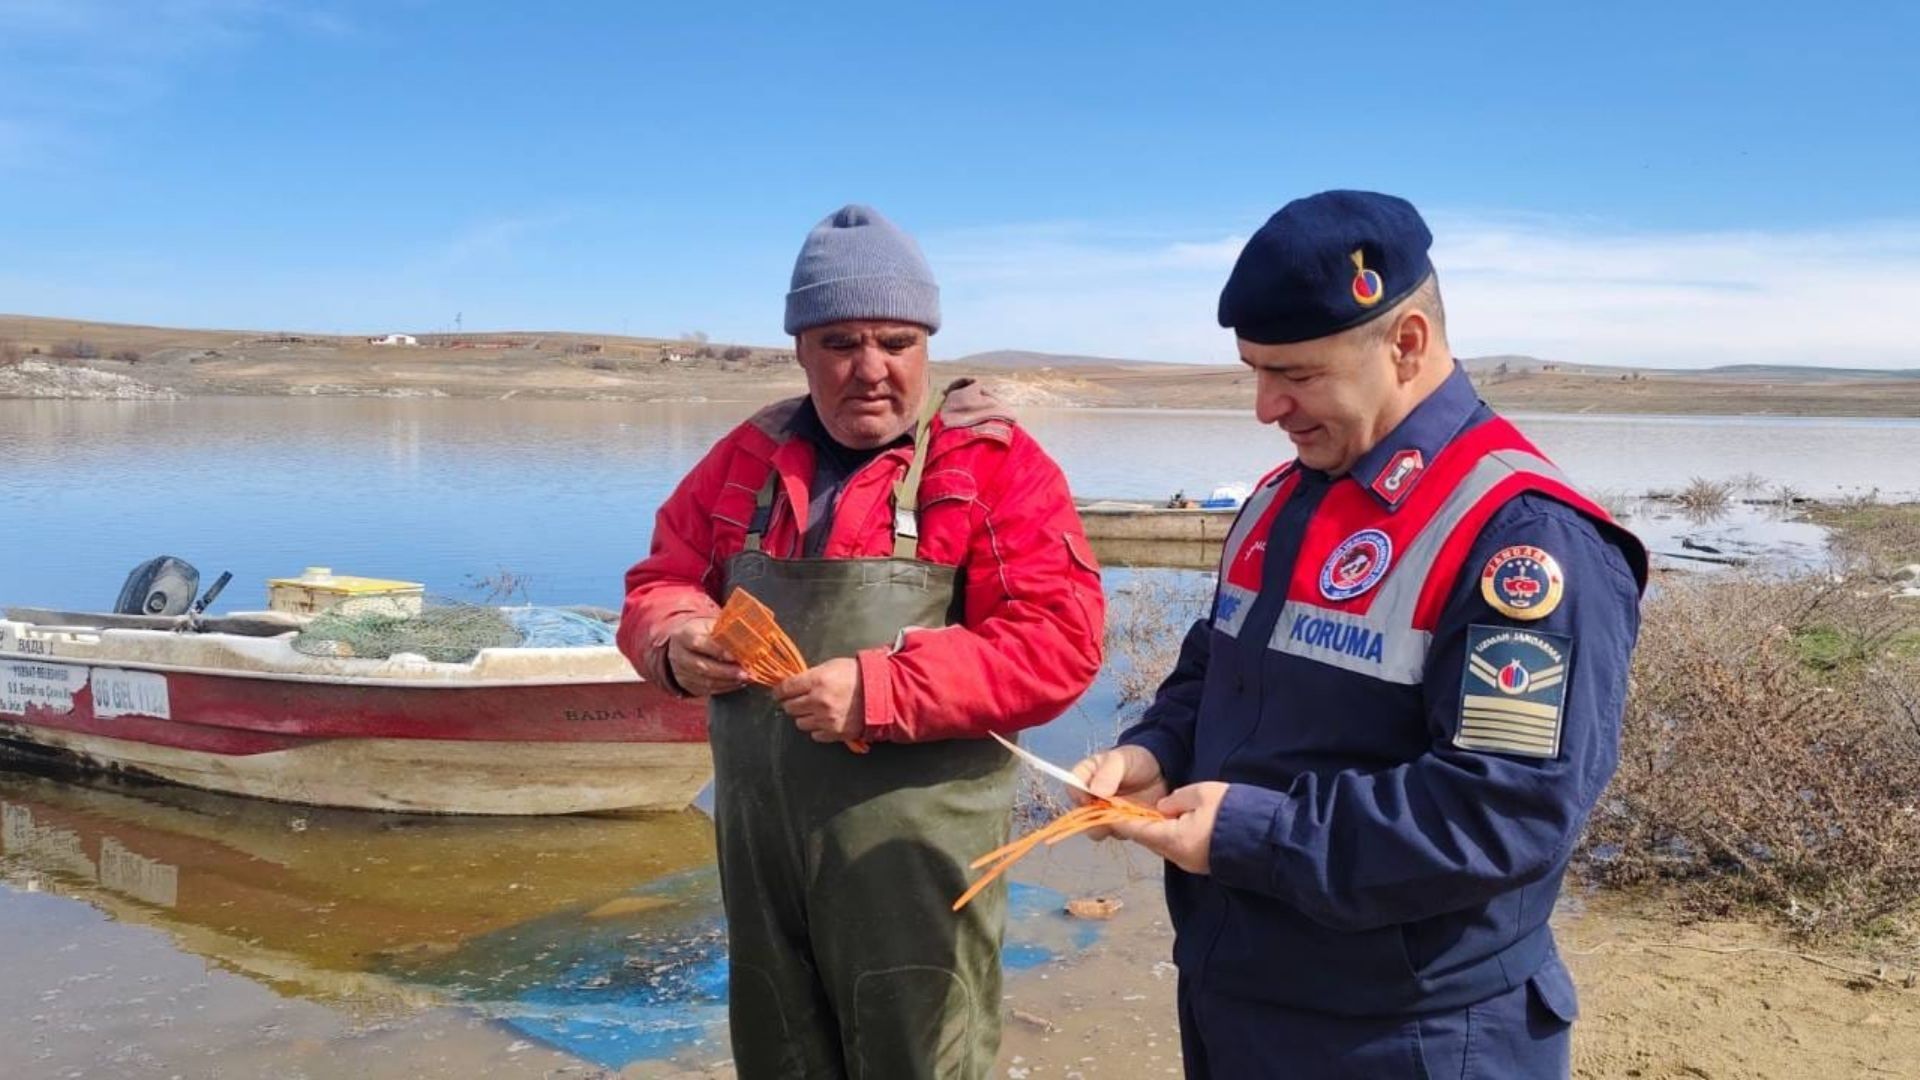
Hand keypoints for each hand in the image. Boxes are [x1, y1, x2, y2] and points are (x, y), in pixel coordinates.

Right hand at [665, 616, 746, 696]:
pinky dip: (725, 687)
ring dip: (728, 682)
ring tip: (746, 678)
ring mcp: (682, 672)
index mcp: (684, 635)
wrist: (681, 644)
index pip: (699, 643)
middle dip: (726, 671)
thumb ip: (726, 629)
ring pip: (705, 681)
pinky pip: (707, 690)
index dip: (717, 651)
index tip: (735, 656)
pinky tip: (738, 683)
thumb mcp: (709, 624)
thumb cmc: (702, 632)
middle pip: (702, 666)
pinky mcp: (687, 684)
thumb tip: (750, 636)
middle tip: (745, 673)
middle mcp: (679, 655)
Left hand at [774, 658, 865, 744]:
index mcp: (817, 680)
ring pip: (800, 723)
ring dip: (804, 717)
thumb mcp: (832, 666)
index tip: (778, 693)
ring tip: (814, 710)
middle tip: (798, 700)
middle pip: (789, 707)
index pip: (786, 688)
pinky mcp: (834, 732)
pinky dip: (817, 729)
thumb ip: (811, 676)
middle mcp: (818, 701)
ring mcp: (826, 719)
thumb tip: (793, 683)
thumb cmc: (858, 676)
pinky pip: (815, 735)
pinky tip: (825, 720)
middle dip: (792, 703)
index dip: (779, 691)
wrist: (882, 693)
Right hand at [1070, 744, 1167, 838]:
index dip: (1077, 795)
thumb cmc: (1135, 760)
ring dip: (1112, 825)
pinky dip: (1127, 830)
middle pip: (1081, 815)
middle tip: (1112, 811)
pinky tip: (1139, 820)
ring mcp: (1105, 816)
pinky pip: (1118, 834)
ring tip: (1130, 814)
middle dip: (1094, 817)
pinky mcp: (1121, 827)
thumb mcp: (1120, 760)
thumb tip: (1095, 791)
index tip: (1090, 799)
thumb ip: (1107, 773)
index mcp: (1085, 778)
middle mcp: (1091, 800)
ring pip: (1098, 829)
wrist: (1160, 771)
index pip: (1071, 788)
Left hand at [1106, 781, 1228, 875]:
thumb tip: (1162, 808)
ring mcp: (1191, 863)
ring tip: (1150, 811)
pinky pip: (1179, 847)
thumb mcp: (1203, 794)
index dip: (1119, 818)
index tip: (1105, 809)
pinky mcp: (1203, 864)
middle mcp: (1177, 856)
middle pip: (1148, 838)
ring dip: (1156, 829)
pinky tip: (1175, 821)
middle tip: (1126, 805)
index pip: (1136, 829)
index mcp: (1172, 839)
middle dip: (1137, 823)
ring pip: (1164, 843)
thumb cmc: (1234, 813)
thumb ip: (1177, 799)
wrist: (1269, 841)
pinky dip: (1171, 834)